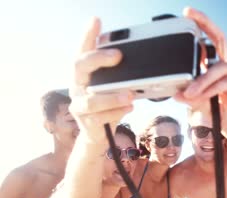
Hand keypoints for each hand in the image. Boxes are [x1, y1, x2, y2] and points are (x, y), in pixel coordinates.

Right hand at [70, 17, 133, 141]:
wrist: (98, 135)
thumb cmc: (108, 106)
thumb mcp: (112, 87)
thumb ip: (118, 75)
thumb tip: (137, 59)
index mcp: (84, 75)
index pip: (82, 50)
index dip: (87, 35)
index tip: (96, 21)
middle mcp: (77, 86)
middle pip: (79, 66)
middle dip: (98, 59)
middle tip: (118, 56)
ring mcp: (79, 105)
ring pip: (91, 100)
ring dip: (112, 97)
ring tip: (130, 95)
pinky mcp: (87, 122)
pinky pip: (101, 117)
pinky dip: (117, 112)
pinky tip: (129, 108)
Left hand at [176, 9, 226, 148]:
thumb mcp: (209, 112)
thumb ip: (196, 101)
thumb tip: (178, 94)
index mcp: (222, 73)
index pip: (210, 45)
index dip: (200, 29)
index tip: (186, 16)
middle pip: (220, 40)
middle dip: (204, 24)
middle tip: (188, 14)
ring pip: (220, 68)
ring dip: (202, 80)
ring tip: (189, 94)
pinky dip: (214, 89)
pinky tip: (204, 96)